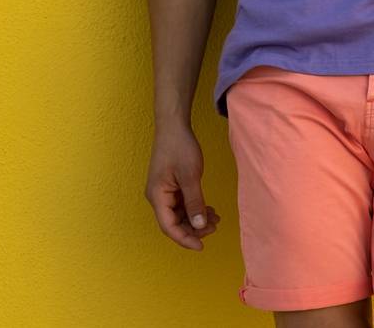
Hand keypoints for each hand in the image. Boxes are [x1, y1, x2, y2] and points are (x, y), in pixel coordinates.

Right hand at [145, 123, 221, 249]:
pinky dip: (195, 208)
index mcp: (157, 196)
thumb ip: (195, 201)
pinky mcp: (171, 186)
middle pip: (174, 223)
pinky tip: (210, 209)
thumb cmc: (179, 147)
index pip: (169, 226)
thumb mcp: (190, 175)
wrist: (173, 126)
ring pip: (179, 214)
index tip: (201, 246)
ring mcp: (164, 192)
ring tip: (216, 219)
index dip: (185, 239)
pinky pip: (182, 204)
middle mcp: (157, 197)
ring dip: (196, 219)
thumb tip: (199, 224)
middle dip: (194, 229)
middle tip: (215, 228)